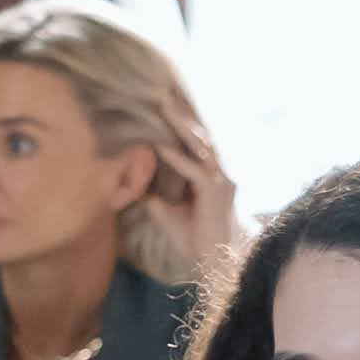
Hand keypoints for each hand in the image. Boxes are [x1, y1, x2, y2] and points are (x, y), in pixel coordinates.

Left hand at [138, 96, 245, 277]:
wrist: (216, 261)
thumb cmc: (197, 240)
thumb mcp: (168, 215)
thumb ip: (156, 200)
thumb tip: (139, 190)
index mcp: (208, 175)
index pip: (194, 144)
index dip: (179, 126)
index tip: (162, 109)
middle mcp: (217, 173)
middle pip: (199, 138)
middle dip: (181, 118)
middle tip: (162, 97)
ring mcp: (220, 181)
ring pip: (201, 147)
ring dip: (181, 129)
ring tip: (163, 110)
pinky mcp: (216, 193)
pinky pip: (195, 171)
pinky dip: (178, 158)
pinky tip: (161, 147)